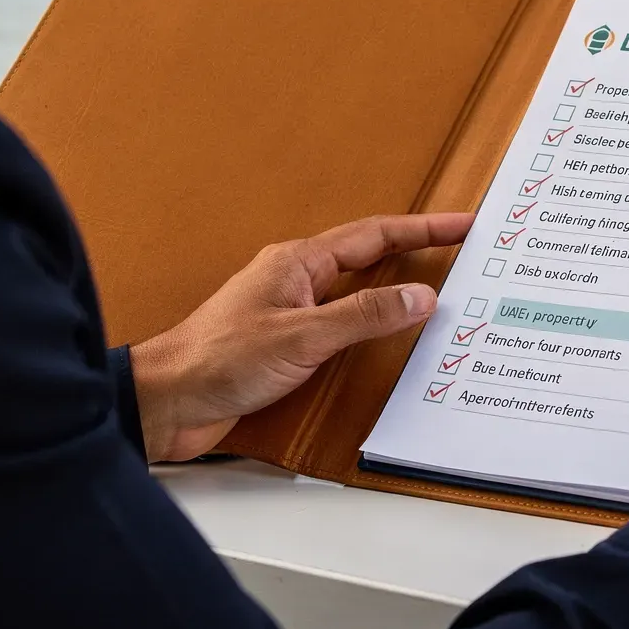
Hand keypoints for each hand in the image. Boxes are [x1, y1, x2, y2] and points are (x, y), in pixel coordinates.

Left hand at [130, 213, 471, 461]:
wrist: (165, 403)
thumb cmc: (217, 361)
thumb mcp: (302, 336)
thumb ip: (364, 315)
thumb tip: (421, 296)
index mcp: (298, 263)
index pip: (375, 236)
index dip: (423, 230)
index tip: (464, 225)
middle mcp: (295, 281)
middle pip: (368, 257)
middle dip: (415, 252)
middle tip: (461, 251)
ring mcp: (289, 312)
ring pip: (356, 292)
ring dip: (395, 290)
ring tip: (438, 292)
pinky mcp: (283, 346)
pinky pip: (341, 326)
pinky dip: (372, 327)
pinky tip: (387, 340)